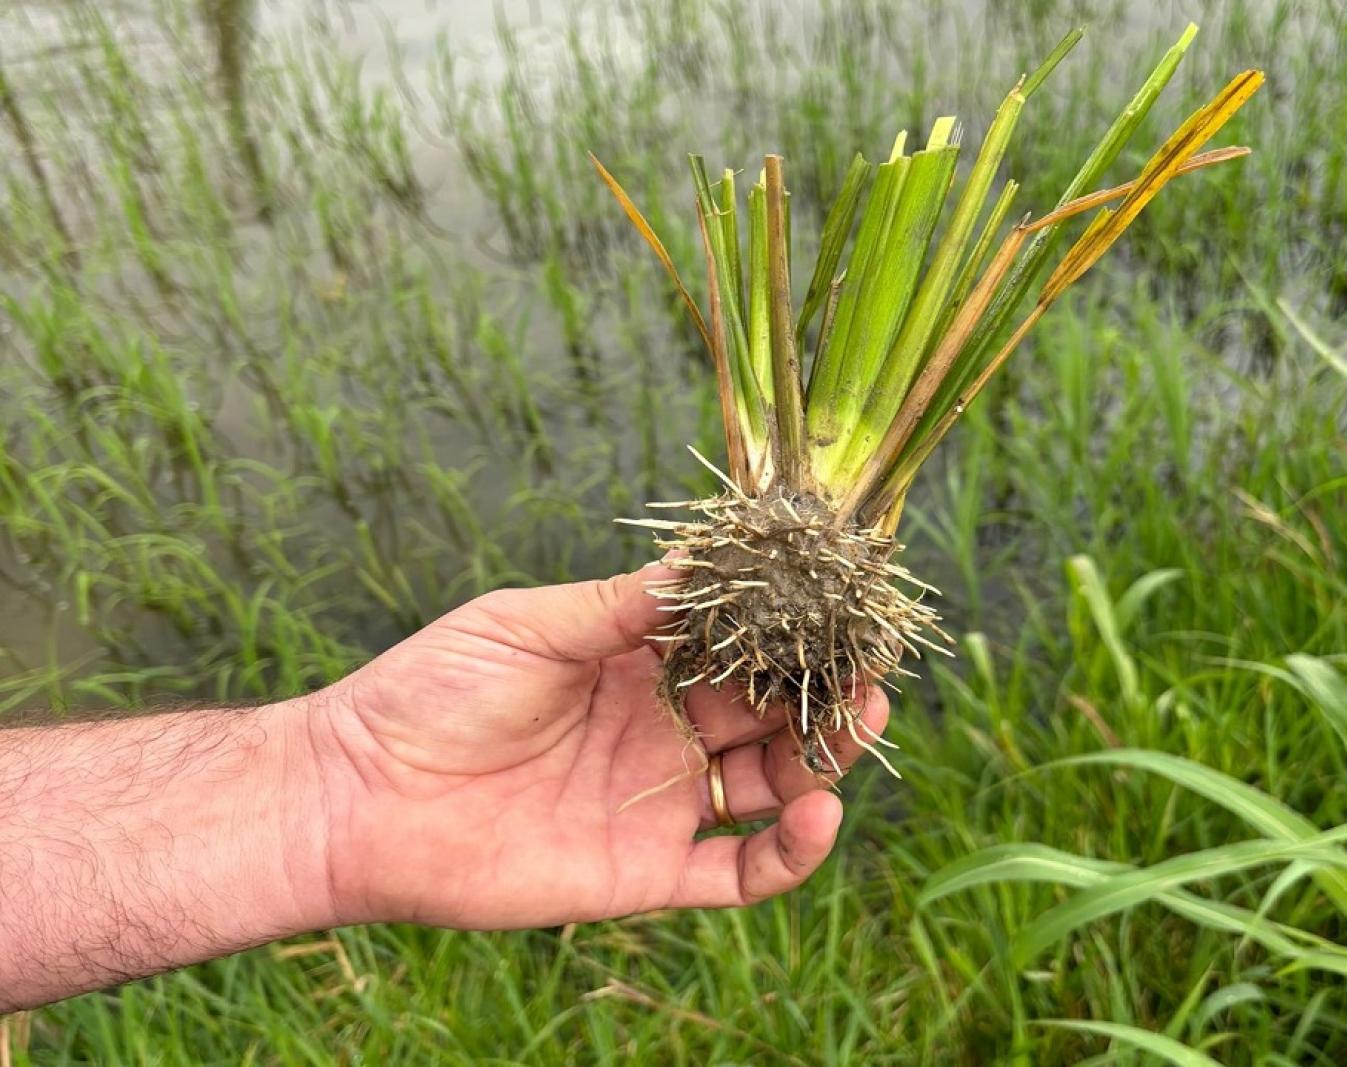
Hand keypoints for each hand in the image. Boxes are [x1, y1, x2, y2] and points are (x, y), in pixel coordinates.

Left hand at [302, 563, 890, 928]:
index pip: (734, 646)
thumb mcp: (526, 624)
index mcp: (636, 667)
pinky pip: (736, 872)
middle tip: (869, 668)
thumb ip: (618, 605)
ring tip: (860, 723)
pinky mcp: (643, 872)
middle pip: (766, 715)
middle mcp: (660, 733)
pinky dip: (788, 854)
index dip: (786, 629)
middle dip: (821, 691)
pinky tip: (817, 816)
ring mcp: (657, 804)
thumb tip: (706, 561)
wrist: (354, 796)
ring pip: (768, 786)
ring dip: (823, 760)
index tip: (838, 602)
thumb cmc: (428, 691)